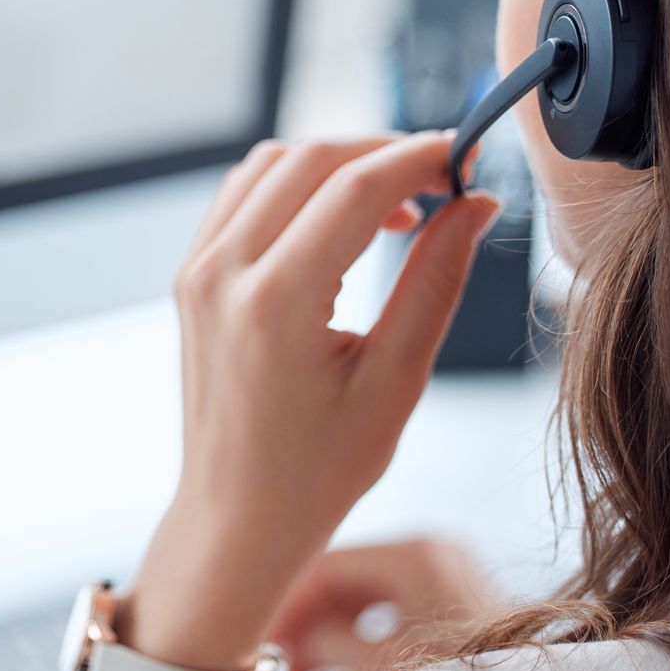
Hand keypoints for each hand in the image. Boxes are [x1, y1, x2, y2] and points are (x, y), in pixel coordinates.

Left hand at [121, 134, 501, 670]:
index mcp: (276, 302)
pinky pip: (243, 195)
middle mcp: (224, 273)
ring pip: (272, 164)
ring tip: (399, 208)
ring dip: (338, 164)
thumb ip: (437, 281)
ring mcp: (199, 271)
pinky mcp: (192, 276)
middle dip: (385, 151)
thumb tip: (477, 205)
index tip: (469, 159)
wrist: (237, 519)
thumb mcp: (396, 381)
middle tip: (444, 179)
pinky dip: (298, 187)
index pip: (357, 186)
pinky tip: (344, 224)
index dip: (422, 158)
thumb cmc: (319, 469)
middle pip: (311, 159)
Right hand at [268, 539, 500, 670]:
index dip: (288, 600)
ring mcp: (445, 576)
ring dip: (328, 633)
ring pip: (365, 597)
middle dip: (306, 620)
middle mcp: (432, 553)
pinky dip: (359, 638)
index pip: (330, 563)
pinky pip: (390, 611)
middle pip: (347, 578)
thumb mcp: (382, 668)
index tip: (259, 630)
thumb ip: (326, 645)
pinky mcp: (453, 603)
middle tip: (273, 656)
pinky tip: (331, 670)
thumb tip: (290, 642)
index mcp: (417, 553)